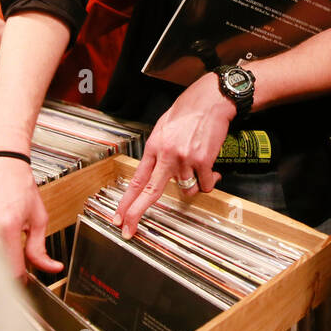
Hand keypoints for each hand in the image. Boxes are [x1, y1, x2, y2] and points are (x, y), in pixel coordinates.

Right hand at [0, 153, 62, 277]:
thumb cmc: (18, 185)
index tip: (24, 279)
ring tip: (0, 251)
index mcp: (7, 227)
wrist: (0, 162)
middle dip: (5, 274)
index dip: (21, 280)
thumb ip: (40, 247)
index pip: (12, 270)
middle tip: (13, 267)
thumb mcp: (38, 217)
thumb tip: (51, 268)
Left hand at [114, 74, 234, 237]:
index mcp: (154, 147)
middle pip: (150, 192)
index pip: (137, 180)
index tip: (119, 216)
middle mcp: (167, 155)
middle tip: (128, 229)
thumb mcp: (164, 128)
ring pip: (187, 190)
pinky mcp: (203, 161)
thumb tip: (157, 171)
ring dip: (193, 185)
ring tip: (199, 169)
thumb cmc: (188, 111)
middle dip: (137, 213)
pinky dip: (210, 180)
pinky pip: (206, 184)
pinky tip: (212, 169)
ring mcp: (185, 160)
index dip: (127, 201)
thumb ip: (159, 151)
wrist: (210, 100)